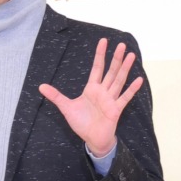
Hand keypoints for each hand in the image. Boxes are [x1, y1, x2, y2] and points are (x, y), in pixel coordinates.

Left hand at [38, 37, 143, 157]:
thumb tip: (41, 86)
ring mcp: (110, 99)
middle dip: (116, 58)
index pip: (97, 68)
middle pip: (110, 71)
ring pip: (118, 81)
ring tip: (131, 55)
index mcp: (92, 89)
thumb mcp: (66, 108)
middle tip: (122, 45)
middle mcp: (103, 91)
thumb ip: (56, 96)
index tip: (103, 41)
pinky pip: (124, 98)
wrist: (92, 139)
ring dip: (125, 68)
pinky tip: (139, 79)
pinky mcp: (116, 110)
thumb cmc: (81, 123)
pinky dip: (131, 89)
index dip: (100, 55)